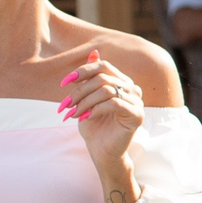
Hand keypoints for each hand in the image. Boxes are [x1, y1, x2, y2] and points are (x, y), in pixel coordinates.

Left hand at [58, 51, 147, 202]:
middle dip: (79, 91)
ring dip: (84, 102)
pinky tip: (85, 118)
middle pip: (102, 78)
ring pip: (106, 90)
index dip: (82, 71)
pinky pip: (114, 103)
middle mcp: (132, 89)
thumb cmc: (94, 125)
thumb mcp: (87, 98)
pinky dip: (95, 109)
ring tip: (73, 114)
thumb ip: (91, 77)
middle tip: (65, 105)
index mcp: (122, 82)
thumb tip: (94, 51)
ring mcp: (137, 102)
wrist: (102, 151)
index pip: (103, 66)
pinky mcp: (137, 115)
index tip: (64, 84)